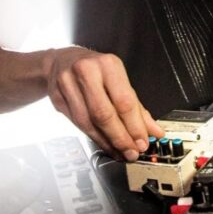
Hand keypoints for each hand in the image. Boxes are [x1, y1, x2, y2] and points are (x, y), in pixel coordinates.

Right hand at [45, 47, 163, 160]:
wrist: (60, 61)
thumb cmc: (94, 69)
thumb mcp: (118, 80)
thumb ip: (137, 107)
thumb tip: (154, 130)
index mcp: (108, 65)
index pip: (124, 101)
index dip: (134, 126)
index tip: (142, 141)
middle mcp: (87, 72)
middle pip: (104, 114)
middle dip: (120, 138)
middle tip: (131, 152)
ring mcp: (68, 84)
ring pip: (88, 122)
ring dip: (107, 142)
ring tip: (120, 152)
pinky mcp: (57, 98)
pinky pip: (77, 124)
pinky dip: (94, 138)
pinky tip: (105, 144)